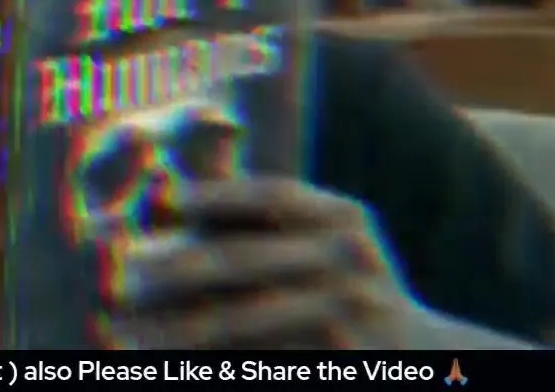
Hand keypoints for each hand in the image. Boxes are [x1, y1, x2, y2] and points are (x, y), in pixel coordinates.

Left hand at [102, 178, 406, 349]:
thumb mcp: (322, 239)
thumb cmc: (346, 286)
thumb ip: (261, 216)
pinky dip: (221, 360)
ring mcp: (356, 316)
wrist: (424, 356)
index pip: (274, 194)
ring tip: (133, 328)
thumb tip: (167, 194)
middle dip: (180, 265)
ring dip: (184, 324)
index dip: (216, 195)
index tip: (165, 202)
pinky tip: (180, 360)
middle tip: (129, 272)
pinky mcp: (346, 361)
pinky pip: (271, 360)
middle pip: (250, 258)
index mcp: (345, 217)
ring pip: (250, 318)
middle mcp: (354, 261)